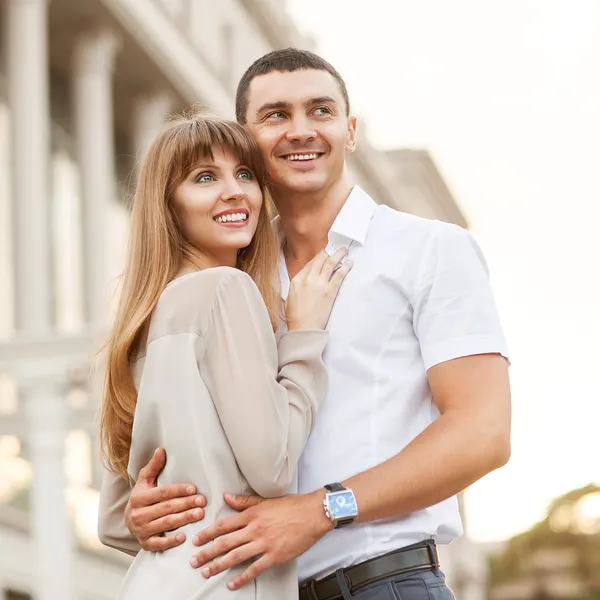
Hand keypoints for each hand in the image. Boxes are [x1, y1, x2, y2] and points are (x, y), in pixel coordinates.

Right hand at [125, 448, 206, 550]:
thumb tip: (161, 449)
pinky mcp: (145, 543)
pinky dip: (171, 541)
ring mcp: (141, 530)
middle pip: (166, 508)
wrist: (128, 521)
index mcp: (139, 497)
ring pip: (165, 523)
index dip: (178, 490)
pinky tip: (184, 537)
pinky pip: (159, 543)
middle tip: (202, 501)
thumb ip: (153, 467)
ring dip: (184, 519)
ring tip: (199, 514)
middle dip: (186, 504)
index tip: (194, 488)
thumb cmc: (142, 497)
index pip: (162, 493)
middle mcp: (138, 514)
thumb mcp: (145, 481)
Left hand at [190, 491, 331, 589]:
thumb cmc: (291, 505)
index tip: (197, 540)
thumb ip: (245, 501)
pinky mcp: (275, 555)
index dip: (208, 533)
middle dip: (207, 552)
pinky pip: (254, 568)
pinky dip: (242, 577)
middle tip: (194, 560)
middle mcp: (255, 528)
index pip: (224, 524)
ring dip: (219, 565)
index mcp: (252, 514)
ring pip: (236, 556)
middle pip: (225, 542)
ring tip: (207, 571)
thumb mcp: (266, 499)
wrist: (313, 513)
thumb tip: (227, 497)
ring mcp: (264, 543)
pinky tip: (232, 583)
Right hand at [286, 248, 352, 330]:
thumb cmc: (296, 317)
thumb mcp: (291, 297)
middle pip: (320, 260)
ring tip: (344, 251)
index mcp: (296, 280)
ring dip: (339, 255)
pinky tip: (349, 263)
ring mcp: (319, 284)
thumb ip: (298, 286)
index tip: (324, 256)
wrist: (304, 328)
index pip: (309, 264)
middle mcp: (308, 279)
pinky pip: (339, 275)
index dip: (318, 258)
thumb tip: (305, 280)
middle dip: (328, 252)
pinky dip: (345, 267)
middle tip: (335, 249)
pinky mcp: (330, 291)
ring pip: (330, 263)